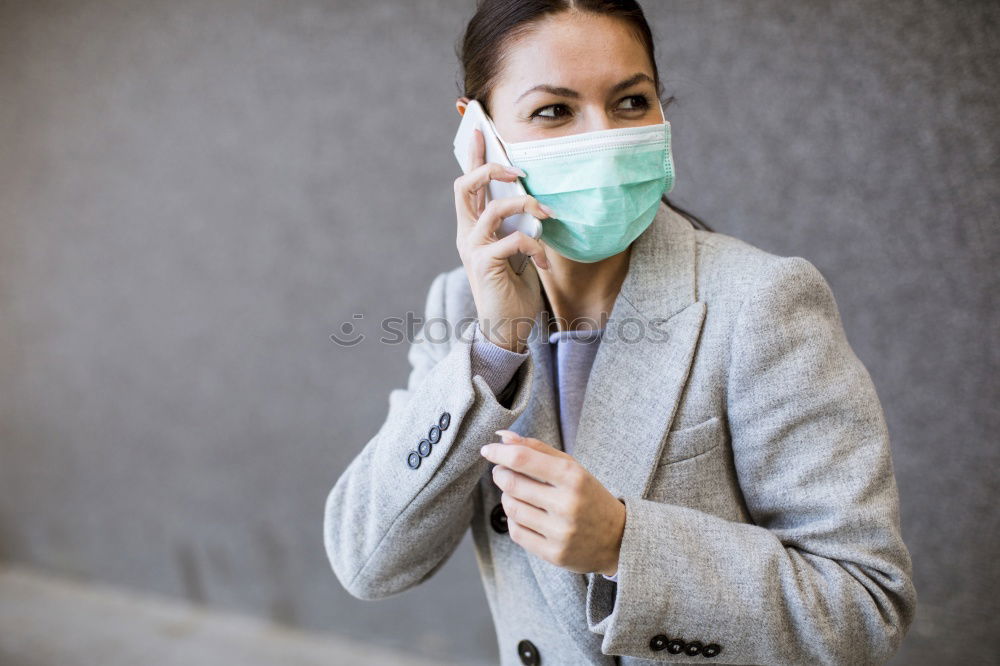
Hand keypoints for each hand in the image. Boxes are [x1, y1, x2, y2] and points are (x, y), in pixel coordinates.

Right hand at [454, 128, 553, 352]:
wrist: (506, 327)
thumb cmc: (514, 288)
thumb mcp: (517, 250)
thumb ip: (517, 225)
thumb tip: (533, 201)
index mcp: (473, 227)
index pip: (468, 184)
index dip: (473, 155)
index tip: (480, 127)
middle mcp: (467, 234)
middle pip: (465, 186)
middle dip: (491, 168)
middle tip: (519, 170)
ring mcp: (473, 249)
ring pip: (493, 209)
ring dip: (525, 206)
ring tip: (547, 216)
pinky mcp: (484, 266)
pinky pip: (512, 241)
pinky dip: (534, 246)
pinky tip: (544, 262)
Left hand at [479, 429, 626, 575]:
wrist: (617, 539)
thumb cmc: (588, 496)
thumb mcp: (572, 468)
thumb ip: (537, 449)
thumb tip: (502, 435)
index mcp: (574, 477)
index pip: (523, 459)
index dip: (499, 453)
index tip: (487, 450)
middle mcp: (568, 504)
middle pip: (512, 484)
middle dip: (500, 474)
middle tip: (502, 471)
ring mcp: (561, 532)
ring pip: (511, 508)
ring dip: (507, 497)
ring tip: (516, 493)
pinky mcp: (554, 554)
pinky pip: (516, 532)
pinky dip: (514, 520)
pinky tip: (525, 514)